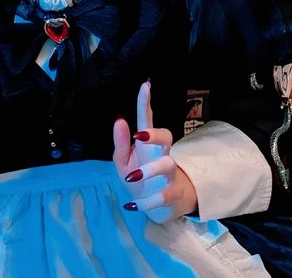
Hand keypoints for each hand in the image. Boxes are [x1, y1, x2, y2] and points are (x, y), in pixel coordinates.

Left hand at [113, 81, 196, 222]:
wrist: (155, 206)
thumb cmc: (137, 176)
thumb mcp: (122, 160)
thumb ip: (120, 142)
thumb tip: (120, 120)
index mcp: (147, 143)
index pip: (147, 119)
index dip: (146, 102)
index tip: (145, 85)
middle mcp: (160, 154)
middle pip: (167, 136)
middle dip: (156, 134)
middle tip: (139, 135)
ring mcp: (168, 174)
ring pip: (168, 165)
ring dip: (151, 170)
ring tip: (132, 177)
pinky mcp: (172, 194)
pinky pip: (164, 195)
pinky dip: (148, 201)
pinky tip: (134, 205)